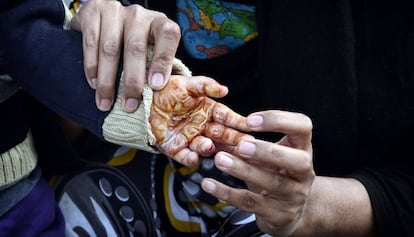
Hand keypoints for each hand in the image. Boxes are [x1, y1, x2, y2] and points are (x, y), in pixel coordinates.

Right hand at [70, 0, 180, 111]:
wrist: (107, 17)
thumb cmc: (137, 40)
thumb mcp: (153, 48)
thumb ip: (159, 67)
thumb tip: (163, 98)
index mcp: (159, 23)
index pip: (168, 36)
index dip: (163, 61)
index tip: (156, 85)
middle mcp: (138, 15)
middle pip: (135, 47)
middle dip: (132, 81)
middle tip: (129, 105)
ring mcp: (115, 11)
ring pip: (110, 49)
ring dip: (107, 80)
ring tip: (106, 103)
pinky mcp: (93, 12)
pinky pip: (90, 43)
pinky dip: (91, 67)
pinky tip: (94, 84)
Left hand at [150, 75, 250, 166]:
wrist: (143, 102)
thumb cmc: (165, 91)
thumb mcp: (186, 84)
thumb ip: (205, 85)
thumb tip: (224, 89)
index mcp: (208, 110)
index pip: (227, 116)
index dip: (238, 121)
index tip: (250, 126)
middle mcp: (202, 126)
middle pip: (222, 135)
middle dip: (233, 140)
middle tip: (244, 145)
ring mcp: (190, 139)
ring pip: (205, 147)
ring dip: (208, 148)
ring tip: (208, 146)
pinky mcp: (176, 149)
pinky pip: (186, 157)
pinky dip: (190, 158)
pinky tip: (193, 156)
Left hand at [201, 110, 314, 236]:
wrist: (288, 213)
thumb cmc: (275, 175)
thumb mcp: (265, 156)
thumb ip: (243, 142)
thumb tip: (214, 129)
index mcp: (302, 148)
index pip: (303, 126)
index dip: (279, 120)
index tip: (251, 120)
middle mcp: (304, 172)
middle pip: (296, 160)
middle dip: (267, 151)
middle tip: (242, 144)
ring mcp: (294, 195)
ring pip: (272, 182)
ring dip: (243, 170)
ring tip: (219, 159)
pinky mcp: (277, 215)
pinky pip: (251, 202)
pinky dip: (227, 192)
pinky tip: (209, 184)